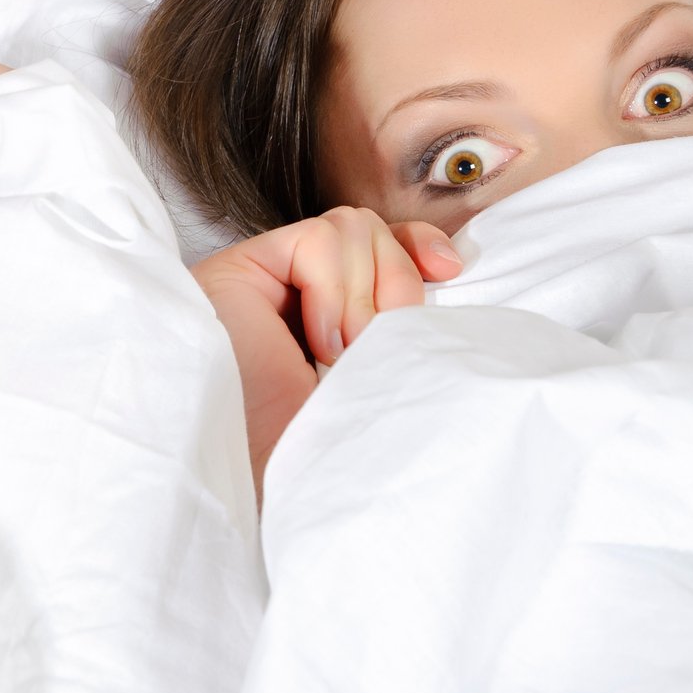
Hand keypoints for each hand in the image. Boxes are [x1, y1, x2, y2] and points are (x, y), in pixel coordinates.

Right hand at [191, 206, 461, 490]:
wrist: (245, 467)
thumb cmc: (302, 451)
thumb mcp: (371, 395)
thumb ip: (397, 345)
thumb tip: (443, 293)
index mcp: (327, 322)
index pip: (380, 247)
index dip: (416, 247)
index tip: (449, 272)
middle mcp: (295, 293)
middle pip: (371, 231)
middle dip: (395, 280)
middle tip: (372, 347)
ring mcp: (267, 278)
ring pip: (349, 226)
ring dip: (361, 292)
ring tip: (338, 351)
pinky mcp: (244, 266)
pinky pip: (318, 238)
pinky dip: (332, 289)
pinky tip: (315, 339)